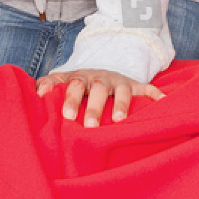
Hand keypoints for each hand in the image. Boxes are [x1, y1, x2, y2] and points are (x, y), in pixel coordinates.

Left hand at [36, 68, 164, 126]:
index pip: (72, 84)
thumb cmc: (76, 86)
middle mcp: (99, 79)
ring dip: (121, 104)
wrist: (99, 73)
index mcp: (78, 78)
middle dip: (93, 107)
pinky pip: (147, 88)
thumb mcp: (61, 83)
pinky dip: (155, 95)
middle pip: (97, 89)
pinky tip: (162, 102)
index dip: (69, 98)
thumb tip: (35, 94)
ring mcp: (118, 82)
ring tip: (118, 120)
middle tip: (89, 125)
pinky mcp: (134, 85)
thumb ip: (47, 86)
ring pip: (122, 91)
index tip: (66, 115)